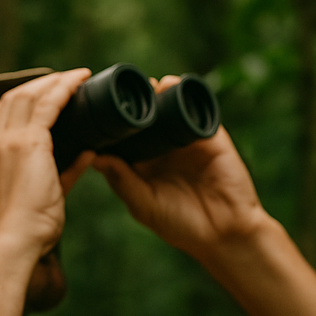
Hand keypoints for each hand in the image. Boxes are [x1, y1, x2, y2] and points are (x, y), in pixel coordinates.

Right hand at [0, 68, 94, 260]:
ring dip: (53, 82)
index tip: (43, 96)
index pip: (0, 117)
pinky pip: (48, 105)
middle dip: (37, 85)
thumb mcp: (45, 196)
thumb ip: (65, 172)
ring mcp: (8, 142)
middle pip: (12, 100)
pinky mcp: (28, 144)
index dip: (21, 101)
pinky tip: (79, 80)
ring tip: (74, 77)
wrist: (13, 242)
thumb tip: (86, 154)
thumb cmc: (27, 231)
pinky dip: (64, 89)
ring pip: (28, 96)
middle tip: (64, 81)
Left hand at [93, 76, 273, 260]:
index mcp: (140, 165)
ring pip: (168, 109)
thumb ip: (121, 180)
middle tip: (117, 89)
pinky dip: (184, 96)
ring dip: (157, 94)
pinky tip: (171, 86)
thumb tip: (95, 157)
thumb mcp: (144, 204)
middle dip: (132, 103)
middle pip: (143, 119)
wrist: (224, 232)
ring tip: (144, 84)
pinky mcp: (209, 136)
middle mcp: (160, 149)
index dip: (108, 124)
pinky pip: (195, 110)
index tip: (91, 108)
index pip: (121, 138)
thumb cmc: (179, 224)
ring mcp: (185, 140)